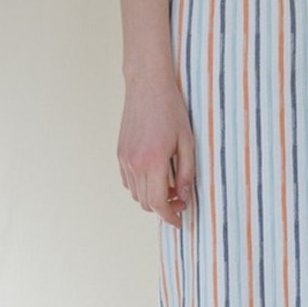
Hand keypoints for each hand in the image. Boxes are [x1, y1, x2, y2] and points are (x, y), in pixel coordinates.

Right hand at [117, 74, 196, 228]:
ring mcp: (125, 159)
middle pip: (146, 203)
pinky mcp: (120, 153)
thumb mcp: (187, 140)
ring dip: (152, 198)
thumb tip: (185, 196)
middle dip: (164, 208)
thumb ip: (187, 171)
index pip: (159, 203)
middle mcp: (135, 163)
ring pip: (136, 194)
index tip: (180, 221)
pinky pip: (128, 182)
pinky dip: (141, 186)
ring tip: (170, 186)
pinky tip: (155, 175)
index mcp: (154, 160)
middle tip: (181, 200)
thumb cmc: (171, 109)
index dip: (170, 216)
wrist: (147, 85)